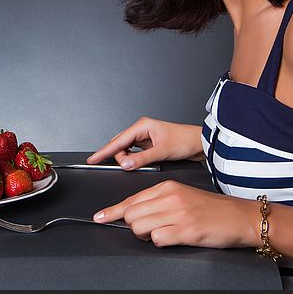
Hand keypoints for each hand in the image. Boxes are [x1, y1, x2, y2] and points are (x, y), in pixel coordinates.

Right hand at [86, 117, 202, 169]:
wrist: (199, 143)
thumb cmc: (185, 140)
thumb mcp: (162, 151)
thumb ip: (142, 159)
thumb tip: (126, 164)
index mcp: (142, 126)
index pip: (118, 141)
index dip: (104, 151)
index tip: (93, 159)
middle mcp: (142, 130)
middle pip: (120, 144)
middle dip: (118, 156)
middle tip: (122, 167)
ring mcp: (145, 137)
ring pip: (126, 149)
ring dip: (127, 159)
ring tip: (135, 165)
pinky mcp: (149, 144)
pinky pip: (134, 152)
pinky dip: (133, 159)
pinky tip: (137, 164)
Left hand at [93, 180, 259, 248]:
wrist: (240, 217)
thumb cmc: (212, 209)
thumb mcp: (181, 196)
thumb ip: (158, 202)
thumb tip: (134, 213)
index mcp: (167, 187)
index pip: (131, 199)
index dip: (113, 211)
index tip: (100, 216)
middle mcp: (169, 197)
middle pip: (131, 215)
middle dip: (135, 227)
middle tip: (151, 230)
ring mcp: (177, 213)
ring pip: (140, 227)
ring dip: (148, 236)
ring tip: (166, 233)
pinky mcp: (185, 230)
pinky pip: (158, 239)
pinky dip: (162, 243)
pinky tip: (175, 238)